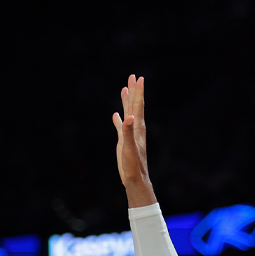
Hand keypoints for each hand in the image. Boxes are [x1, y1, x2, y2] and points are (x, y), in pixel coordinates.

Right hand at [111, 74, 156, 206]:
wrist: (135, 178)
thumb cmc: (133, 165)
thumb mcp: (129, 148)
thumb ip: (128, 132)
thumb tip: (129, 117)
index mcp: (137, 127)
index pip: (138, 106)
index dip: (138, 92)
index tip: (138, 78)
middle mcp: (135, 128)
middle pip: (134, 105)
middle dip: (133, 91)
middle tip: (133, 77)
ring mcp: (129, 134)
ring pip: (128, 113)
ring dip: (127, 101)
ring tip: (124, 89)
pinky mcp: (124, 141)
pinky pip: (121, 126)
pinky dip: (119, 119)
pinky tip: (116, 115)